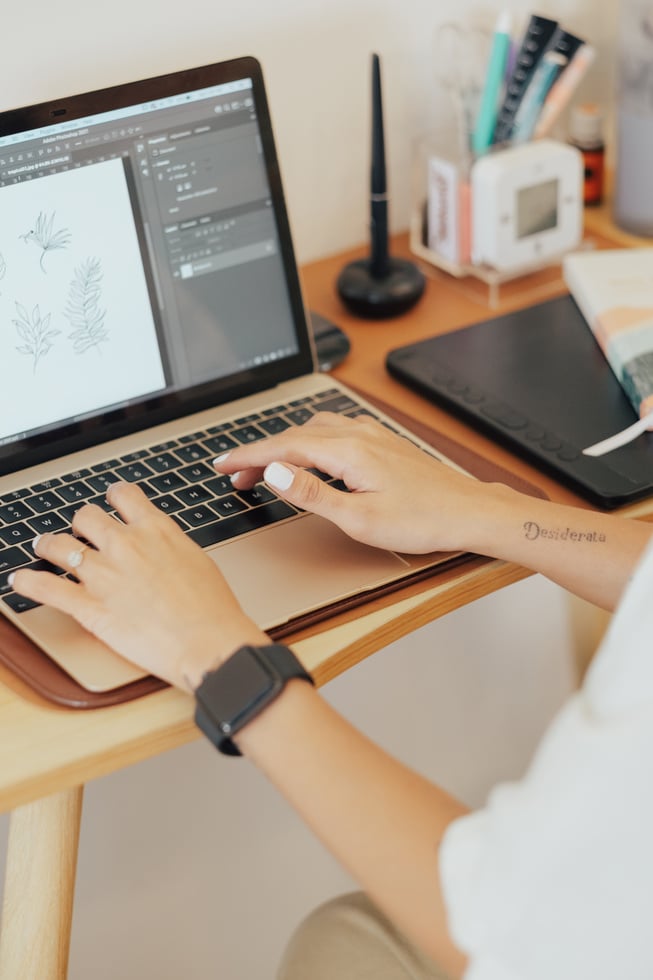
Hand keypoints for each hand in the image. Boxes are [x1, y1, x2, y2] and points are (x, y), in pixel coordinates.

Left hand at [10, 483, 267, 690]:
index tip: (110, 502)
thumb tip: (162, 548)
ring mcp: (103, 574)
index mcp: (156, 530)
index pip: (124, 496)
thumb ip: (171, 548)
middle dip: (81, 524)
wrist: (208, 642)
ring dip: (47, 545)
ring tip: (42, 547)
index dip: (113, 497)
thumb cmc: (213, 608)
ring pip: (58, 545)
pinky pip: (45, 588)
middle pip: (86, 516)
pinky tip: (19, 580)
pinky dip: (27, 582)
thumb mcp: (198, 561)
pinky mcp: (88, 606)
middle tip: (80, 534)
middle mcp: (125, 545)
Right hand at [215, 412, 487, 554]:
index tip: (220, 465)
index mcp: (348, 452)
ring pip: (314, 429)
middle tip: (235, 477)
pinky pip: (334, 431)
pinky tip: (310, 455)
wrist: (469, 512)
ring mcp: (372, 436)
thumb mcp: (360, 518)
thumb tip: (275, 472)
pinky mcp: (383, 443)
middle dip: (260, 453)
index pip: (282, 447)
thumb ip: (313, 495)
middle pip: (294, 435)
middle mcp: (358, 435)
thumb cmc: (422, 520)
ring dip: (284, 445)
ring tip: (266, 468)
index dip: (246, 455)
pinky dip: (309, 440)